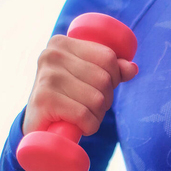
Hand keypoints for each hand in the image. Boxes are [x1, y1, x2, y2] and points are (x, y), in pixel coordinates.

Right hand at [23, 34, 138, 135]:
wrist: (38, 126)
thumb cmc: (66, 99)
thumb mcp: (87, 79)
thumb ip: (111, 70)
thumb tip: (132, 68)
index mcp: (62, 44)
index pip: (108, 57)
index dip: (114, 77)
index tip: (100, 88)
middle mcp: (51, 55)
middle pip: (104, 79)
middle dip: (105, 100)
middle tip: (88, 107)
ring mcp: (46, 77)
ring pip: (97, 99)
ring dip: (96, 116)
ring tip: (81, 117)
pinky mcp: (44, 100)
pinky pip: (84, 115)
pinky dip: (88, 126)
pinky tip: (77, 126)